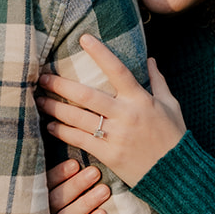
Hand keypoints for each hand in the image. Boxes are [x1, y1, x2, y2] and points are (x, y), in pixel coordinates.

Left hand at [37, 35, 185, 187]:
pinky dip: (62, 131)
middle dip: (61, 85)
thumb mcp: (171, 106)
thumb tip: (150, 59)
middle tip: (42, 77)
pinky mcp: (108, 155)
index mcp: (140, 99)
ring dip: (55, 108)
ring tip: (39, 100)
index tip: (83, 38)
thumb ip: (158, 82)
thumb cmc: (174, 138)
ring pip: (78, 118)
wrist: (176, 175)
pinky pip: (79, 140)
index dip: (100, 53)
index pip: (118, 70)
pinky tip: (50, 125)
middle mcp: (126, 115)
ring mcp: (116, 136)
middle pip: (86, 95)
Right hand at [47, 159, 111, 213]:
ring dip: (85, 203)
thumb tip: (79, 159)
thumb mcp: (55, 201)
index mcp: (34, 204)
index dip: (58, 175)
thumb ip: (61, 184)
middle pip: (54, 201)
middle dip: (75, 185)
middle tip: (95, 172)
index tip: (75, 164)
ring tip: (104, 190)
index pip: (44, 186)